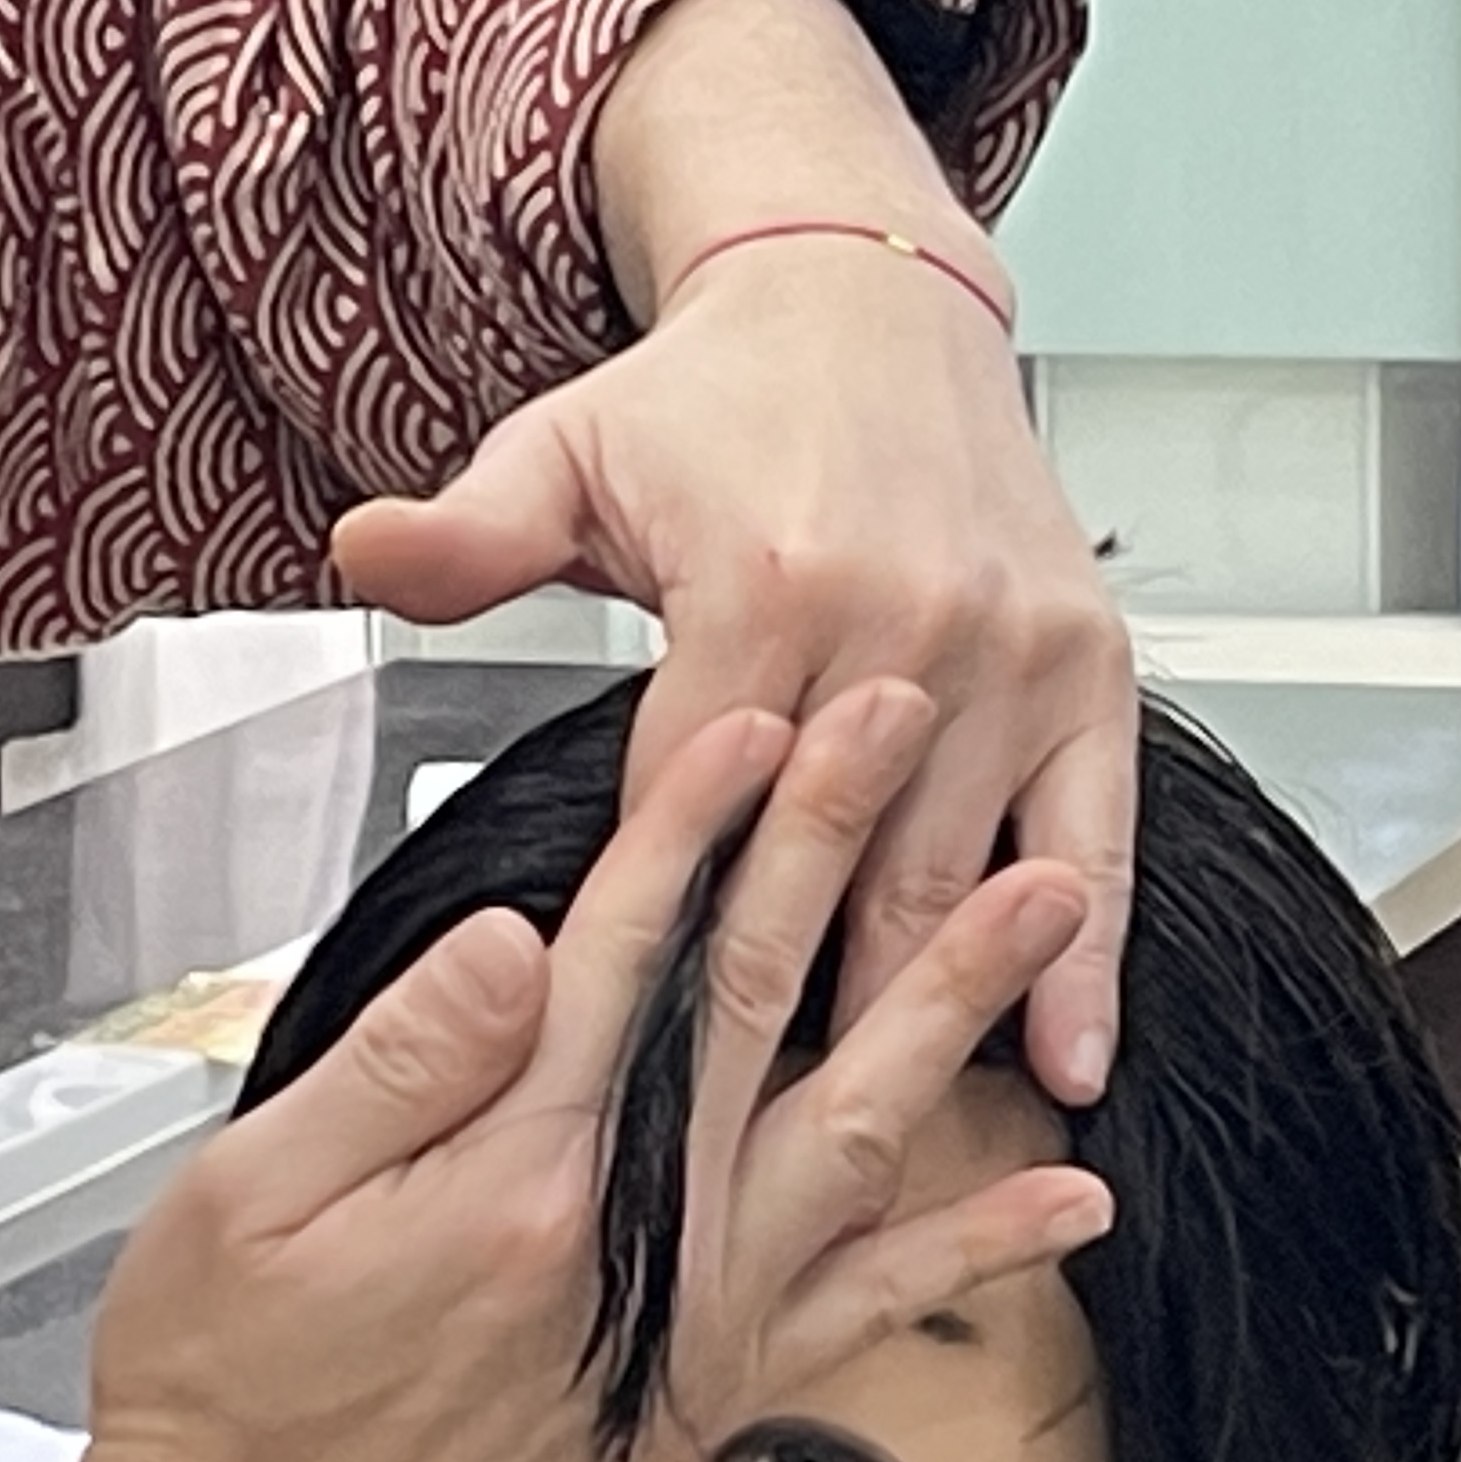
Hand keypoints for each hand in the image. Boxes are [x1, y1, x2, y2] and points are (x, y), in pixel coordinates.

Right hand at [62, 682, 1107, 1461]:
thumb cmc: (219, 1391)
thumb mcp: (247, 1198)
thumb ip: (403, 1063)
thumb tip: (518, 943)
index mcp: (518, 1180)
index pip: (630, 951)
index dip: (699, 820)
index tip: (759, 719)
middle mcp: (633, 1250)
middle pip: (762, 1000)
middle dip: (843, 843)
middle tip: (910, 724)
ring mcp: (689, 1326)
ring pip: (856, 1128)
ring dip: (955, 1004)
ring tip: (1045, 905)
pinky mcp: (707, 1393)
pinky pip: (873, 1310)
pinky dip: (976, 1250)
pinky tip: (1066, 1194)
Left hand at [330, 241, 1134, 1104]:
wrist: (864, 296)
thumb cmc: (711, 396)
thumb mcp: (563, 448)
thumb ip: (466, 531)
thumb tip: (361, 551)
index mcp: (761, 587)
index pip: (697, 817)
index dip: (657, 947)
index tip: (619, 1068)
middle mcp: (900, 625)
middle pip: (833, 874)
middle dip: (785, 1028)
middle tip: (735, 1166)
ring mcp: (1006, 651)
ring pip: (960, 875)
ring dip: (928, 1019)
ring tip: (881, 1145)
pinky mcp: (1088, 661)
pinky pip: (1099, 831)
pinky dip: (1090, 953)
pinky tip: (1069, 1058)